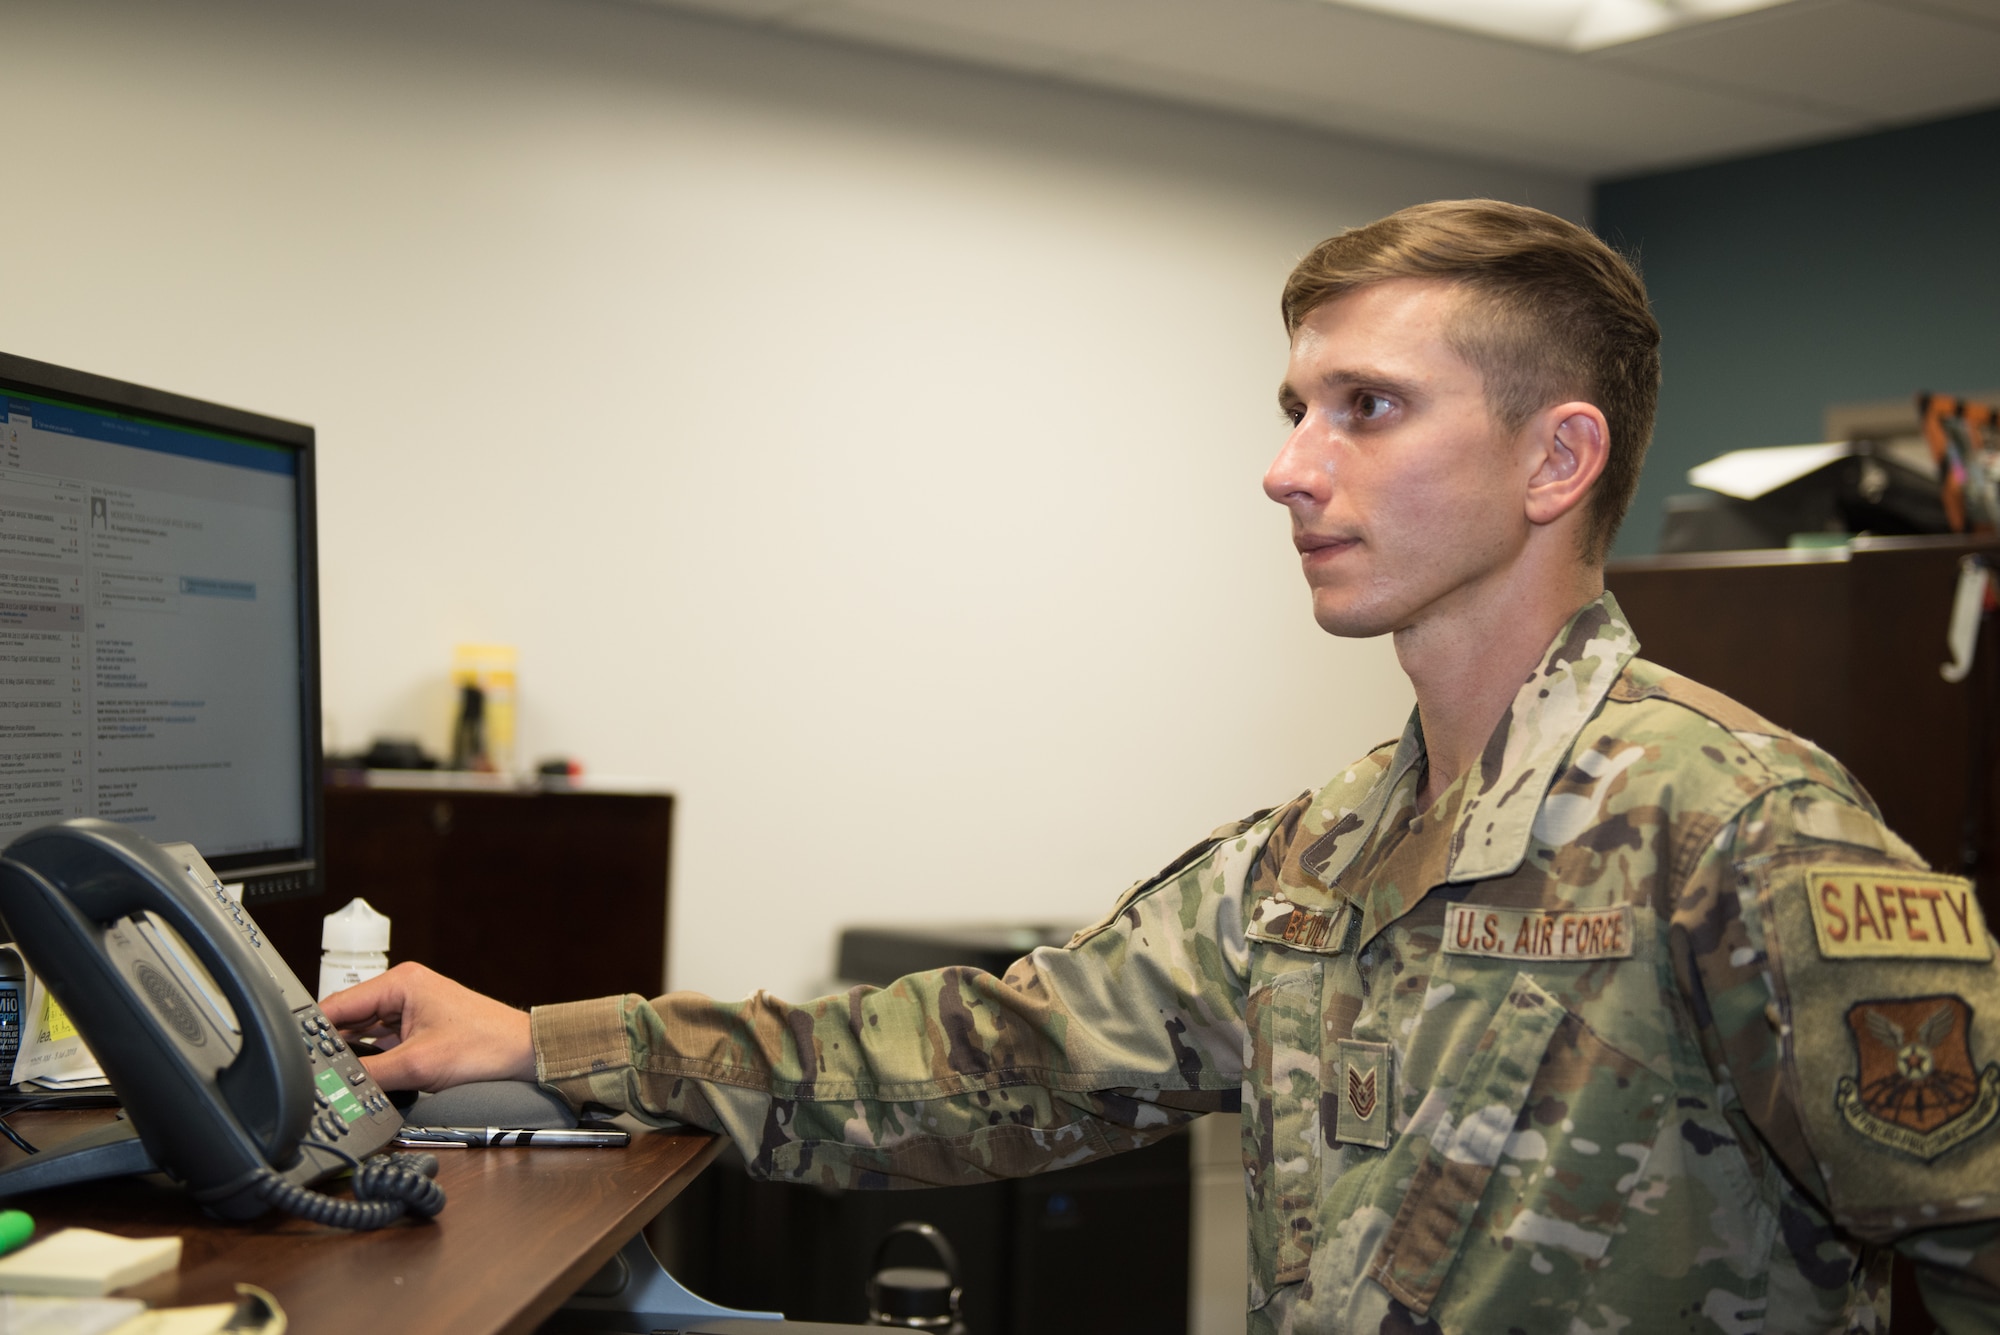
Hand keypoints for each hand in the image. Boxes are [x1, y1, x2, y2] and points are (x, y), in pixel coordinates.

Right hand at [320, 962, 534, 1091]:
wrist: (526, 1055)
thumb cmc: (486, 1047)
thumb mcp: (418, 1065)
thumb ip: (370, 1074)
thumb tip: (335, 1085)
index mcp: (400, 982)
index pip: (338, 1004)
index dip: (313, 1033)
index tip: (294, 1058)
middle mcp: (402, 989)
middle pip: (347, 1020)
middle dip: (332, 1047)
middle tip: (312, 1076)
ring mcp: (410, 1009)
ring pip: (362, 1034)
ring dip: (352, 1056)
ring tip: (334, 1080)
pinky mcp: (418, 1028)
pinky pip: (381, 1043)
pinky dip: (371, 1060)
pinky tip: (361, 1078)